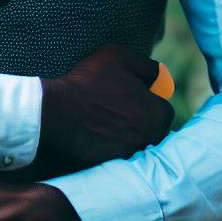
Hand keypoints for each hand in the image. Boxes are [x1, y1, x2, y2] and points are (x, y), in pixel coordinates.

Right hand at [40, 43, 174, 167]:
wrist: (57, 111)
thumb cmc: (88, 81)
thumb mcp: (118, 57)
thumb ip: (146, 65)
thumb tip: (159, 73)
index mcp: (157, 113)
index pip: (164, 109)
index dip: (148, 99)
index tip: (130, 93)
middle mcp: (150, 137)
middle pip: (153, 128)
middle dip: (141, 118)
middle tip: (118, 106)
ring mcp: (132, 153)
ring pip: (136, 141)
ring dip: (126, 131)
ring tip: (104, 118)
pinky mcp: (113, 163)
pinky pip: (118, 152)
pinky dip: (110, 143)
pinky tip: (94, 130)